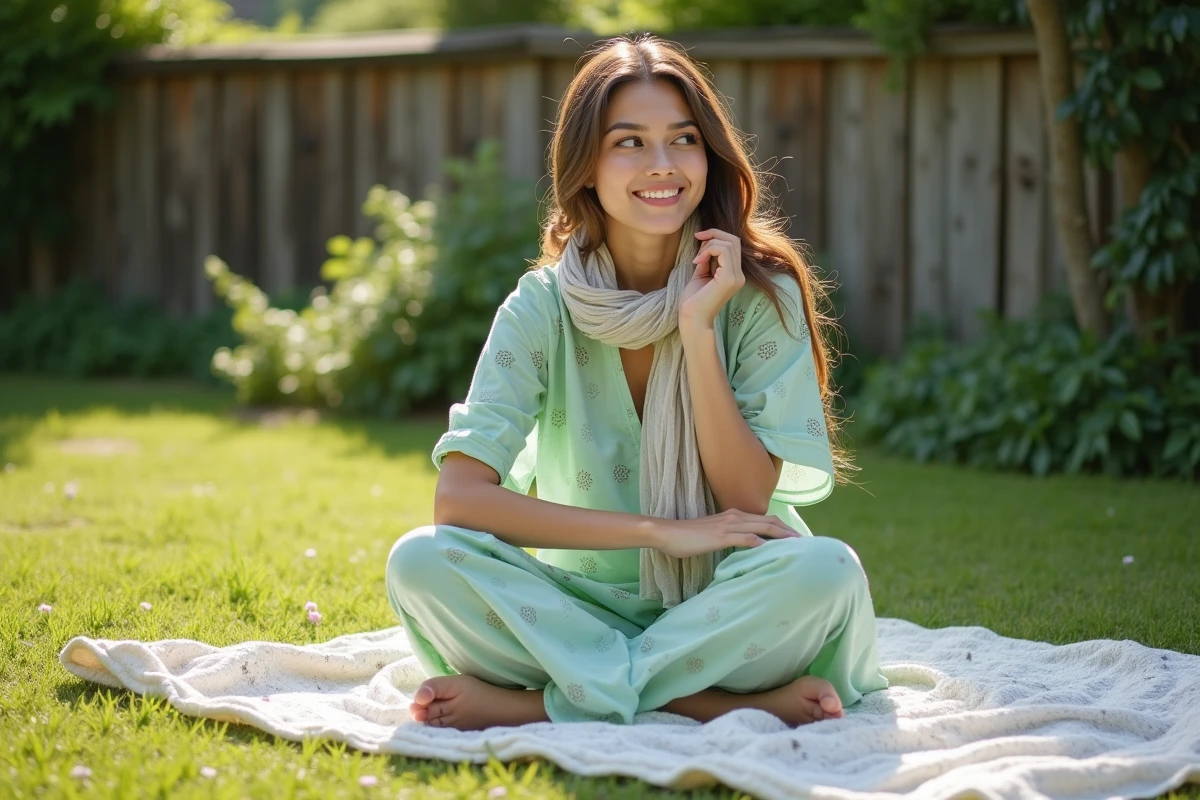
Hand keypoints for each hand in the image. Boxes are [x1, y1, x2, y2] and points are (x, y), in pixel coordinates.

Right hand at [647, 509, 800, 558]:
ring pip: (764, 528)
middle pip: (771, 521)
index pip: (766, 519)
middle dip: (791, 532)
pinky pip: (747, 539)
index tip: (798, 539)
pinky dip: (763, 544)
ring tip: (799, 547)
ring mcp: (729, 525)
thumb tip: (744, 548)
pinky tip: (773, 551)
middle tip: (808, 544)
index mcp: (734, 515)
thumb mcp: (713, 534)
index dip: (784, 528)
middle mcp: (735, 516)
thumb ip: (729, 537)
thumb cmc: (686, 536)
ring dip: (783, 536)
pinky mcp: (722, 536)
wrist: (667, 532)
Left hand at [679, 228, 743, 331]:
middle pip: (734, 240)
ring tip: (697, 259)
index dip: (715, 236)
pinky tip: (697, 262)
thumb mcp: (701, 274)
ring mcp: (736, 277)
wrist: (692, 319)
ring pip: (729, 243)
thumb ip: (707, 259)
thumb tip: (706, 243)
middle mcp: (739, 275)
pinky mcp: (729, 278)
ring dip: (709, 244)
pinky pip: (723, 251)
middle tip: (697, 238)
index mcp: (733, 274)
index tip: (698, 239)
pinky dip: (708, 250)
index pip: (732, 245)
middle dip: (714, 234)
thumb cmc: (693, 301)